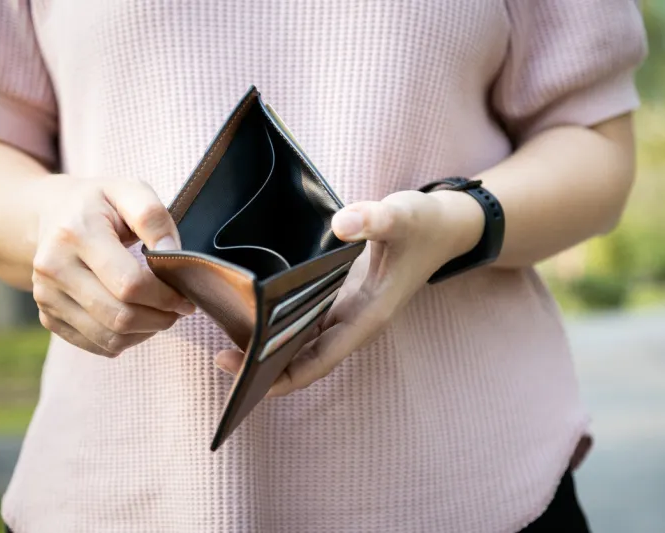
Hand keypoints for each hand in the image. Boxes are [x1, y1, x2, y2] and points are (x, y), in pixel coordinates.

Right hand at [31, 175, 194, 356]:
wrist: (53, 214)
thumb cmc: (99, 204)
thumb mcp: (128, 191)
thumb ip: (153, 217)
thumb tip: (171, 252)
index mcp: (76, 234)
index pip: (129, 284)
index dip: (166, 297)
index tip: (186, 296)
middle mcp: (54, 269)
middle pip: (120, 317)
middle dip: (161, 318)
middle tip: (178, 308)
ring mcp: (47, 297)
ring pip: (110, 338)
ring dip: (146, 332)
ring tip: (161, 314)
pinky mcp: (49, 317)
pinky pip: (98, 345)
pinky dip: (127, 339)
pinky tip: (138, 320)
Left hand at [214, 188, 483, 395]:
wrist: (445, 227)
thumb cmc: (425, 226)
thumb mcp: (402, 217)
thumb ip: (374, 219)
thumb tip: (341, 224)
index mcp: (368, 316)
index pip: (318, 361)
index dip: (280, 375)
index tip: (242, 373)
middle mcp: (355, 322)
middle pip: (303, 359)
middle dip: (265, 365)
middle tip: (219, 353)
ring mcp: (347, 311)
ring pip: (302, 342)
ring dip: (269, 345)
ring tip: (226, 336)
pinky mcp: (342, 297)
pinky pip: (306, 319)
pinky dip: (280, 321)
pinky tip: (253, 310)